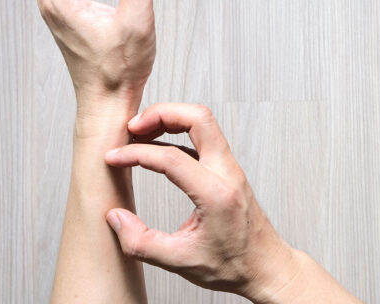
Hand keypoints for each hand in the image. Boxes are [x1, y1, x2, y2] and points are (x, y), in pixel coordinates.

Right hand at [103, 103, 300, 301]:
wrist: (266, 266)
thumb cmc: (232, 266)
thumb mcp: (181, 262)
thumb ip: (142, 243)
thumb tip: (114, 218)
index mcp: (216, 194)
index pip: (171, 158)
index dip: (136, 153)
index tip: (113, 158)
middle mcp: (227, 173)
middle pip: (198, 118)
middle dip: (161, 113)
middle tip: (132, 126)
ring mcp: (230, 168)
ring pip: (203, 122)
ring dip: (171, 118)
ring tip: (141, 131)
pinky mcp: (227, 169)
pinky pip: (203, 138)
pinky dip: (178, 133)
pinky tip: (157, 146)